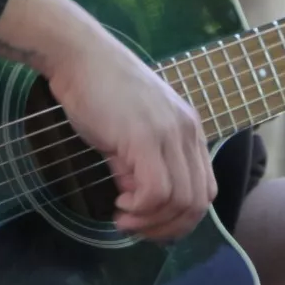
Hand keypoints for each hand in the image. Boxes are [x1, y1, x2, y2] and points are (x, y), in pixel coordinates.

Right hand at [46, 33, 215, 241]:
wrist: (80, 56)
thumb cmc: (99, 91)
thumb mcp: (130, 133)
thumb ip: (139, 166)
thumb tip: (138, 200)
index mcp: (190, 130)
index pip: (204, 190)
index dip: (179, 218)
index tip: (148, 221)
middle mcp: (188, 132)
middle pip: (198, 202)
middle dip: (168, 228)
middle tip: (135, 228)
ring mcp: (170, 134)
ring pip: (181, 201)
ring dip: (151, 221)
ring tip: (124, 217)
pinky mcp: (147, 137)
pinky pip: (157, 192)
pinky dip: (140, 209)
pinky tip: (120, 204)